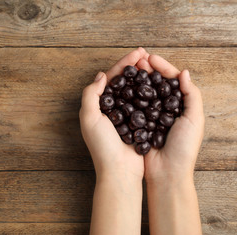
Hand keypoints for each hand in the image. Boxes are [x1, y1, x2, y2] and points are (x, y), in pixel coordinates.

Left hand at [79, 48, 149, 180]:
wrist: (119, 170)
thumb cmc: (102, 146)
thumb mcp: (89, 118)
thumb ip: (91, 94)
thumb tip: (101, 75)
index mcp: (98, 105)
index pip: (111, 78)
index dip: (123, 64)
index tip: (137, 52)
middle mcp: (110, 108)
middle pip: (123, 82)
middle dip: (134, 66)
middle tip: (146, 53)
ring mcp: (124, 116)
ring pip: (134, 90)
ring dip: (142, 77)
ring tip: (152, 65)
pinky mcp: (137, 124)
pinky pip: (143, 104)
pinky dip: (148, 93)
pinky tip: (157, 85)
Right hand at [140, 54, 204, 184]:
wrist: (167, 172)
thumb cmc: (184, 147)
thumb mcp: (194, 119)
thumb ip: (192, 95)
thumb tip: (184, 72)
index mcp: (181, 105)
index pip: (171, 80)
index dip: (162, 67)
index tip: (150, 57)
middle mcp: (164, 108)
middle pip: (155, 83)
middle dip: (146, 70)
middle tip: (136, 59)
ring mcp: (150, 116)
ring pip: (142, 92)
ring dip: (136, 80)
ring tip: (129, 69)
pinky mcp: (139, 124)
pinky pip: (133, 107)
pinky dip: (128, 96)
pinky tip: (122, 88)